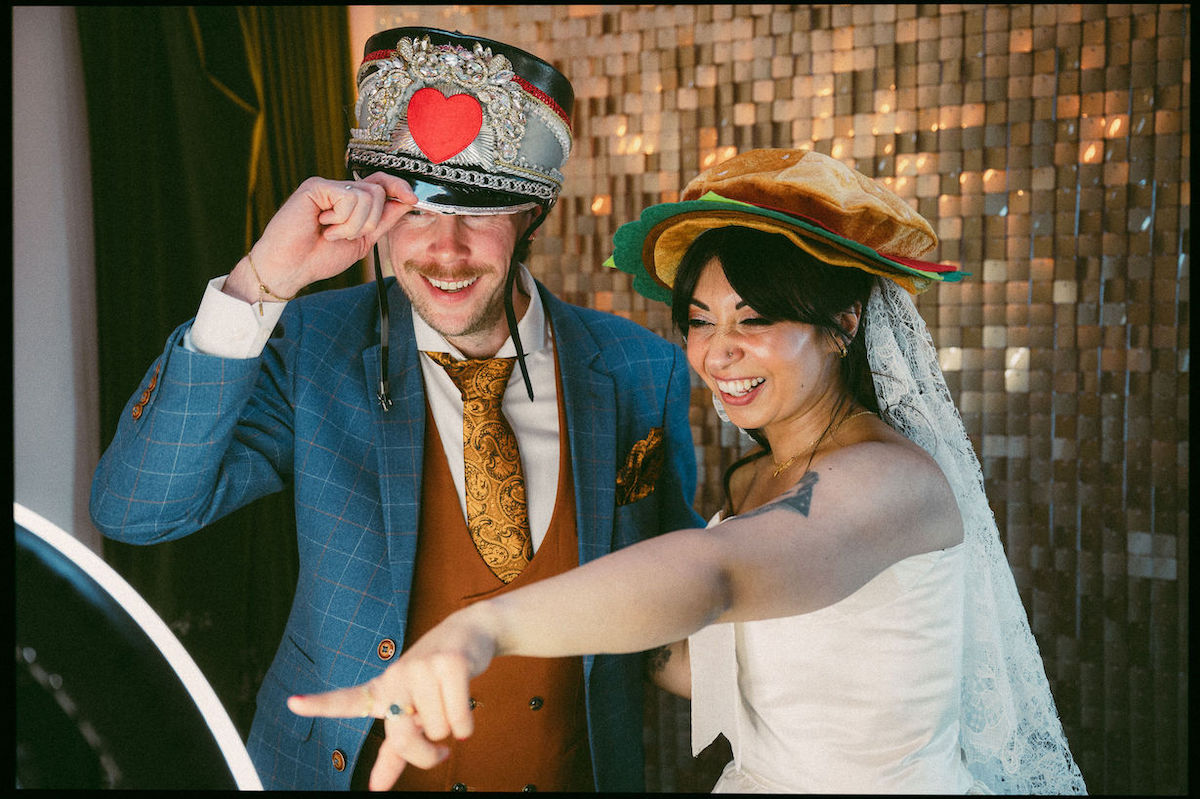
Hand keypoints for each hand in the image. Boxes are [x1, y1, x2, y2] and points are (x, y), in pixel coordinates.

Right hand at [224, 172, 418, 303]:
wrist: (290, 268)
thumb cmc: (319, 257)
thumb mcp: (362, 241)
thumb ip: (382, 221)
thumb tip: (407, 202)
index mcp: (350, 202)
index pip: (381, 184)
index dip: (399, 187)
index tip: (414, 198)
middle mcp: (340, 190)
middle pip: (379, 190)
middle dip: (370, 221)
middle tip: (346, 235)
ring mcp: (327, 186)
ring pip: (367, 196)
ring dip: (353, 225)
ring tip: (331, 233)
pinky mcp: (316, 187)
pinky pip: (349, 198)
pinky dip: (341, 220)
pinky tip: (322, 226)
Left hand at [286, 610, 497, 790]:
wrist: (470, 633)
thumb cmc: (437, 679)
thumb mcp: (413, 712)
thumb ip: (394, 752)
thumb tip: (376, 789)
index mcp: (382, 688)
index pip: (347, 699)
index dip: (320, 704)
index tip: (293, 703)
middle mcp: (396, 676)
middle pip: (402, 739)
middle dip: (427, 755)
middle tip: (440, 751)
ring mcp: (422, 667)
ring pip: (437, 731)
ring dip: (452, 726)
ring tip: (449, 700)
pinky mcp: (450, 664)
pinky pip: (458, 720)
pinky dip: (466, 725)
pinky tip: (463, 704)